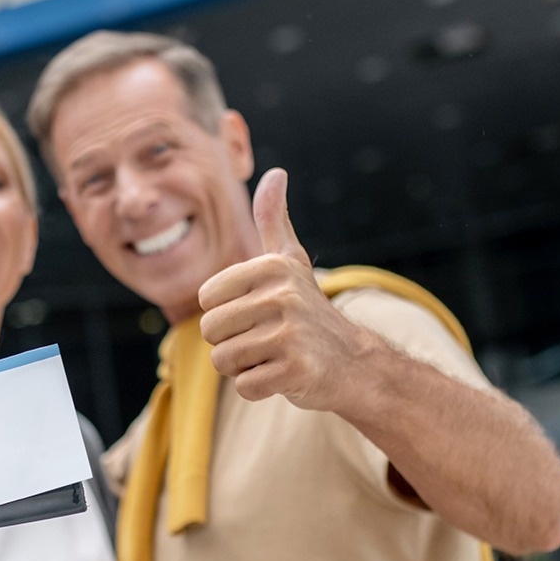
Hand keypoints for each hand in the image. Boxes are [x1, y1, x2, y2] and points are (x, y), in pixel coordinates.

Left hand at [197, 169, 377, 409]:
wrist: (353, 362)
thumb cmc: (309, 311)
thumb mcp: (291, 261)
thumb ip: (274, 219)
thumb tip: (276, 173)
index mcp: (272, 267)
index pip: (206, 300)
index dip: (225, 314)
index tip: (257, 314)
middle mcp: (282, 296)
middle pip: (210, 331)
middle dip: (232, 343)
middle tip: (267, 340)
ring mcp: (291, 334)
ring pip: (224, 360)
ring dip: (244, 366)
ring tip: (274, 356)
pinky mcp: (296, 371)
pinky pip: (244, 386)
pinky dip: (259, 387)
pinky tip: (284, 374)